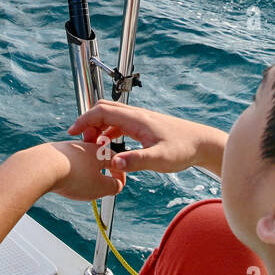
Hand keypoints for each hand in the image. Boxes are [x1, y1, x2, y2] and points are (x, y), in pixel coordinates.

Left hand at [44, 140, 126, 201]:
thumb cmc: (72, 176)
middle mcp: (84, 146)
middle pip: (98, 157)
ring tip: (82, 185)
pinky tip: (64, 179)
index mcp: (99, 152)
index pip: (116, 161)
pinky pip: (65, 162)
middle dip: (102, 171)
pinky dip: (69, 171)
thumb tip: (116, 185)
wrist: (41, 167)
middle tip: (102, 185)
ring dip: (85, 171)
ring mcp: (67, 148)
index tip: (118, 186)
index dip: (119, 175)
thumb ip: (112, 187)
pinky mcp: (52, 153)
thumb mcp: (99, 187)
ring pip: (81, 159)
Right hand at [67, 100, 226, 175]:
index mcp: (136, 119)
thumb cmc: (183, 149)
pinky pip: (119, 125)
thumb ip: (136, 161)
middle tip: (82, 143)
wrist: (202, 143)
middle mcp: (136, 115)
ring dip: (98, 129)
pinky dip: (108, 133)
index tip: (72, 133)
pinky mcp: (143, 126)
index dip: (84, 120)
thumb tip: (114, 164)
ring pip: (111, 117)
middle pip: (103, 110)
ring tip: (94, 149)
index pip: (101, 111)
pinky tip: (110, 150)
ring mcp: (139, 120)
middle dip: (88, 123)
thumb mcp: (159, 159)